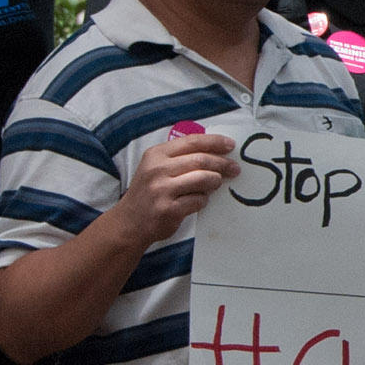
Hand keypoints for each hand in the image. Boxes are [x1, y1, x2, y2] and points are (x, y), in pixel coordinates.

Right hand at [113, 132, 235, 241]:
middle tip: (234, 169)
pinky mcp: (169, 209)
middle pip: (201, 160)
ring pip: (202, 179)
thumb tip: (215, 152)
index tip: (230, 145)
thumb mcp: (155, 167)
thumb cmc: (147, 192)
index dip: (214, 142)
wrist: (129, 222)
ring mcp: (162, 190)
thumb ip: (179, 157)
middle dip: (222, 164)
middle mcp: (157, 170)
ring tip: (217, 184)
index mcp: (156, 154)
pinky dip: (203, 200)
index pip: (191, 142)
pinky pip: (198, 201)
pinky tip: (199, 200)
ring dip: (215, 181)